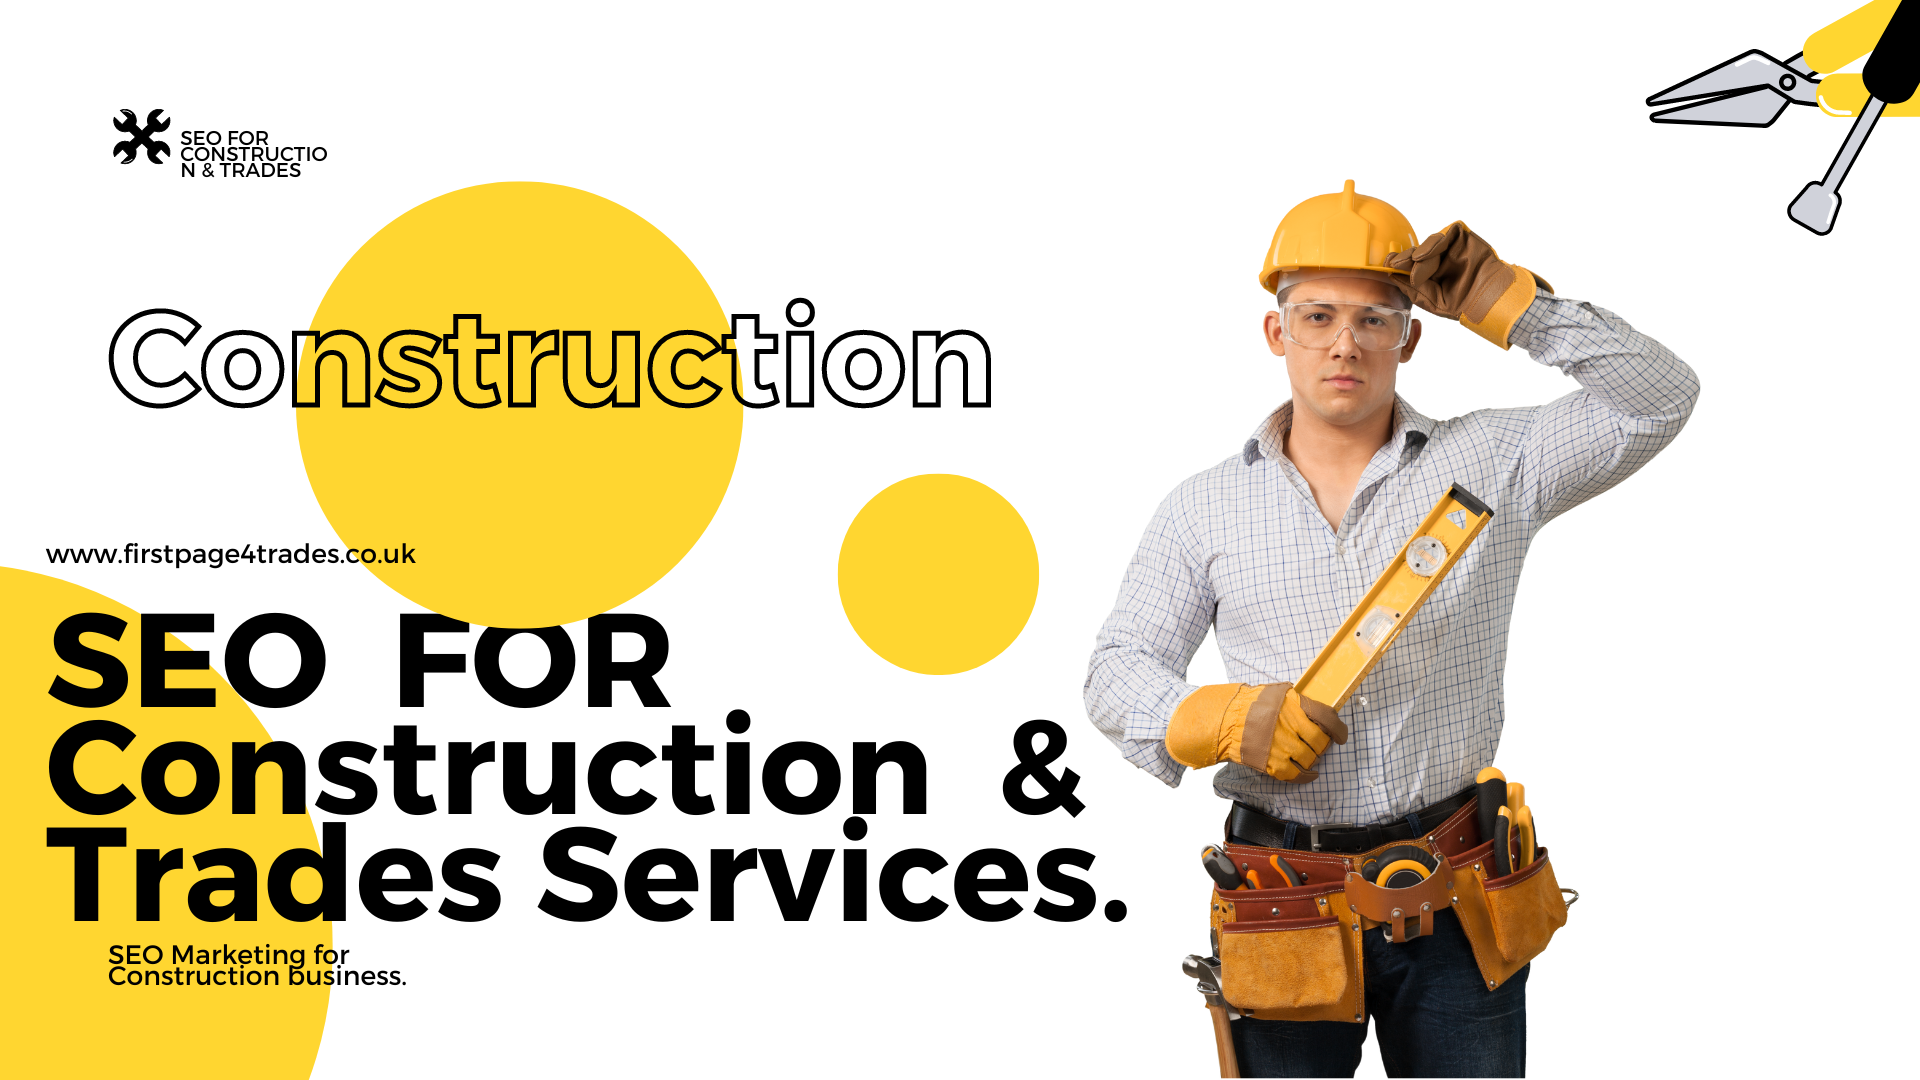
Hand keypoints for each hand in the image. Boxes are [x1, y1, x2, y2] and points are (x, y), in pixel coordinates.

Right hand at [1165, 681, 1347, 782]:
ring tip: (1308, 756)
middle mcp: (1291, 725)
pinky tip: (1308, 774)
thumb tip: (1314, 709)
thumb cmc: (1248, 705)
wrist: (1224, 721)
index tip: (1341, 735)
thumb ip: (1296, 701)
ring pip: (1311, 759)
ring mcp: (1283, 746)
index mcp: (1294, 705)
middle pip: (1320, 742)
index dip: (1339, 730)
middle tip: (1317, 745)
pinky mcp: (1273, 763)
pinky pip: (1297, 775)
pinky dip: (1306, 776)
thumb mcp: (1275, 693)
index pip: (1328, 718)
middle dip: (1322, 745)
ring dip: (1312, 759)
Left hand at [1383, 221, 1551, 348]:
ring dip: (1419, 255)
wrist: (1487, 298)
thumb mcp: (1431, 300)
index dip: (1399, 265)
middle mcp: (1439, 258)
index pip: (1411, 265)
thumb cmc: (1462, 303)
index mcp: (1431, 272)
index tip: (1386, 267)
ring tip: (1413, 263)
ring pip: (1429, 244)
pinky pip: (1444, 236)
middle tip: (1393, 263)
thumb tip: (1394, 276)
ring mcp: (1451, 246)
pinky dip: (1433, 245)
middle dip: (1405, 259)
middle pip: (1417, 253)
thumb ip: (1413, 289)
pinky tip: (1423, 255)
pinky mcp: (1461, 237)